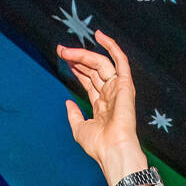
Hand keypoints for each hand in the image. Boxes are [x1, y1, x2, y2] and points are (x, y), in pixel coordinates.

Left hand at [58, 31, 148, 185]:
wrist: (112, 150)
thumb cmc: (99, 145)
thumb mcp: (79, 129)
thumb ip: (74, 115)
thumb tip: (68, 102)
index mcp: (102, 105)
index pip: (88, 80)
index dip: (76, 68)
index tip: (62, 58)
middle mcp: (110, 94)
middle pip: (93, 69)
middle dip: (77, 58)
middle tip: (60, 51)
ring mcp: (118, 88)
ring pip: (101, 63)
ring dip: (83, 54)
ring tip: (66, 51)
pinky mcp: (124, 84)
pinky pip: (120, 60)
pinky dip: (112, 46)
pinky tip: (99, 36)